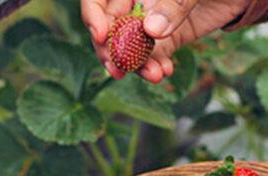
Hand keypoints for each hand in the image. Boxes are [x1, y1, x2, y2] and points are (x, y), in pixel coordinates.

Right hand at [82, 0, 248, 82]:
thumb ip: (174, 3)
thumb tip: (150, 30)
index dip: (93, 17)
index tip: (101, 36)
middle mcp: (135, 1)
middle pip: (110, 27)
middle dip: (112, 50)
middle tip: (118, 69)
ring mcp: (151, 21)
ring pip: (130, 47)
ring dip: (137, 65)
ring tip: (153, 75)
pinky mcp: (169, 38)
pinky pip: (155, 56)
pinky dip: (156, 67)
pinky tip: (165, 72)